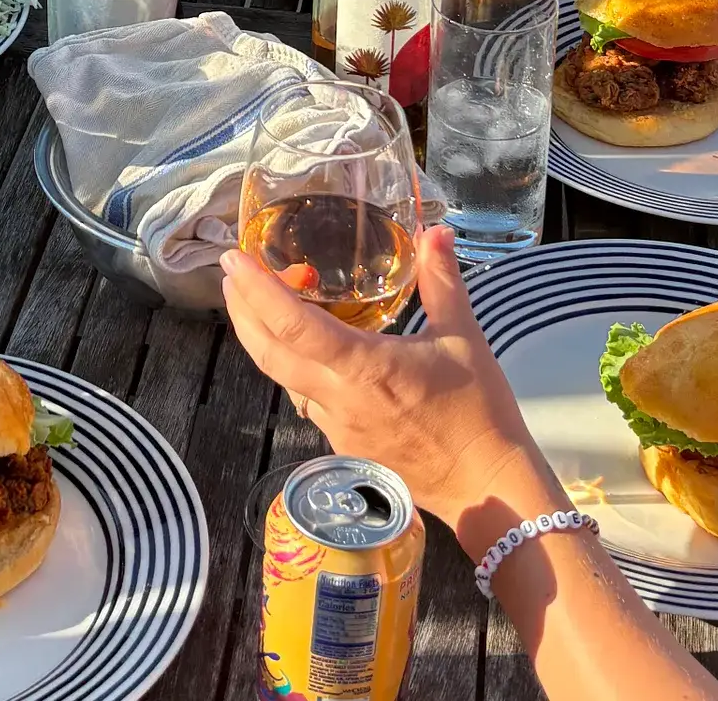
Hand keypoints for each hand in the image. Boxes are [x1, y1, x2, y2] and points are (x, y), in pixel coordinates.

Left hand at [220, 225, 537, 524]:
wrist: (484, 484)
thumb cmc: (479, 411)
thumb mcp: (464, 336)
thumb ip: (442, 280)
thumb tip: (435, 231)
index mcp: (364, 366)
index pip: (293, 324)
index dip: (257, 290)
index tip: (234, 260)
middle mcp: (338, 397)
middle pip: (268, 353)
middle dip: (242, 310)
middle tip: (233, 275)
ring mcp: (335, 426)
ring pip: (283, 378)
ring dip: (265, 341)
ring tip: (262, 306)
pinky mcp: (342, 445)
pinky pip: (306, 401)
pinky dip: (296, 370)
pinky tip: (309, 354)